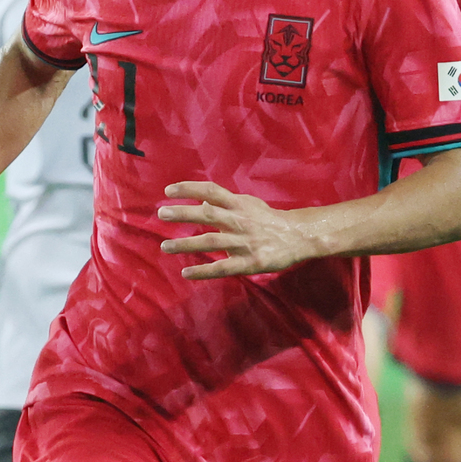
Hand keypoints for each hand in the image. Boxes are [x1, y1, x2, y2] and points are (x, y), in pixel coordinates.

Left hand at [158, 182, 314, 279]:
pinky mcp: (249, 263)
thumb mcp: (250, 204)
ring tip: (165, 247)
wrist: (299, 237)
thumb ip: (227, 202)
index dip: (189, 188)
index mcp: (240, 205)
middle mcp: (239, 221)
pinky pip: (223, 268)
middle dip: (183, 213)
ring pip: (211, 241)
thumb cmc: (270, 220)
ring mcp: (244, 242)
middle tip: (161, 214)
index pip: (211, 191)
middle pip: (208, 214)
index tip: (168, 190)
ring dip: (186, 244)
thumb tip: (202, 198)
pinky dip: (203, 271)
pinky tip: (186, 273)